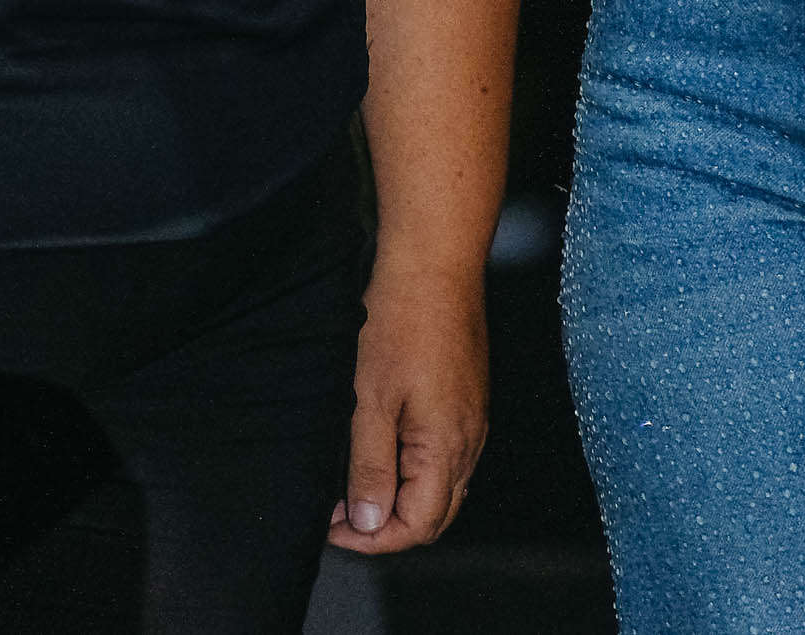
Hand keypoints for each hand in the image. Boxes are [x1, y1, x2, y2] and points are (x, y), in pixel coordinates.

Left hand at [328, 248, 486, 555]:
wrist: (434, 265)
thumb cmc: (400, 323)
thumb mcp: (369, 399)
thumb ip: (369, 466)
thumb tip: (369, 523)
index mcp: (447, 449)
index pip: (418, 526)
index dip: (373, 539)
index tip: (332, 527)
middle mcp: (469, 443)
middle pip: (435, 515)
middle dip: (386, 527)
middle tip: (337, 514)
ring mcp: (472, 422)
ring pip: (442, 489)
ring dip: (399, 499)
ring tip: (351, 485)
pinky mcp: (467, 402)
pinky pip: (446, 458)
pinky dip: (413, 472)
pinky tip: (380, 451)